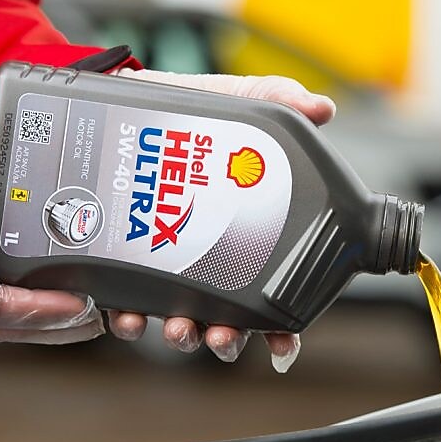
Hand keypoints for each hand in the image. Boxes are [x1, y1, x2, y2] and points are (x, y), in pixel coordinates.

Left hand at [111, 68, 336, 371]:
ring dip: (181, 334)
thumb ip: (276, 99)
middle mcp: (205, 257)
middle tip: (221, 335)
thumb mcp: (233, 101)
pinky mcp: (119, 260)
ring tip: (177, 328)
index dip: (279, 327)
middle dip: (226, 338)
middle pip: (225, 318)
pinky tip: (126, 314)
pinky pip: (123, 301)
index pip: (270, 293)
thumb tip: (321, 107)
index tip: (281, 342)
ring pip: (178, 318)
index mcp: (242, 232)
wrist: (121, 100)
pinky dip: (126, 316)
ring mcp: (162, 264)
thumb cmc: (184, 108)